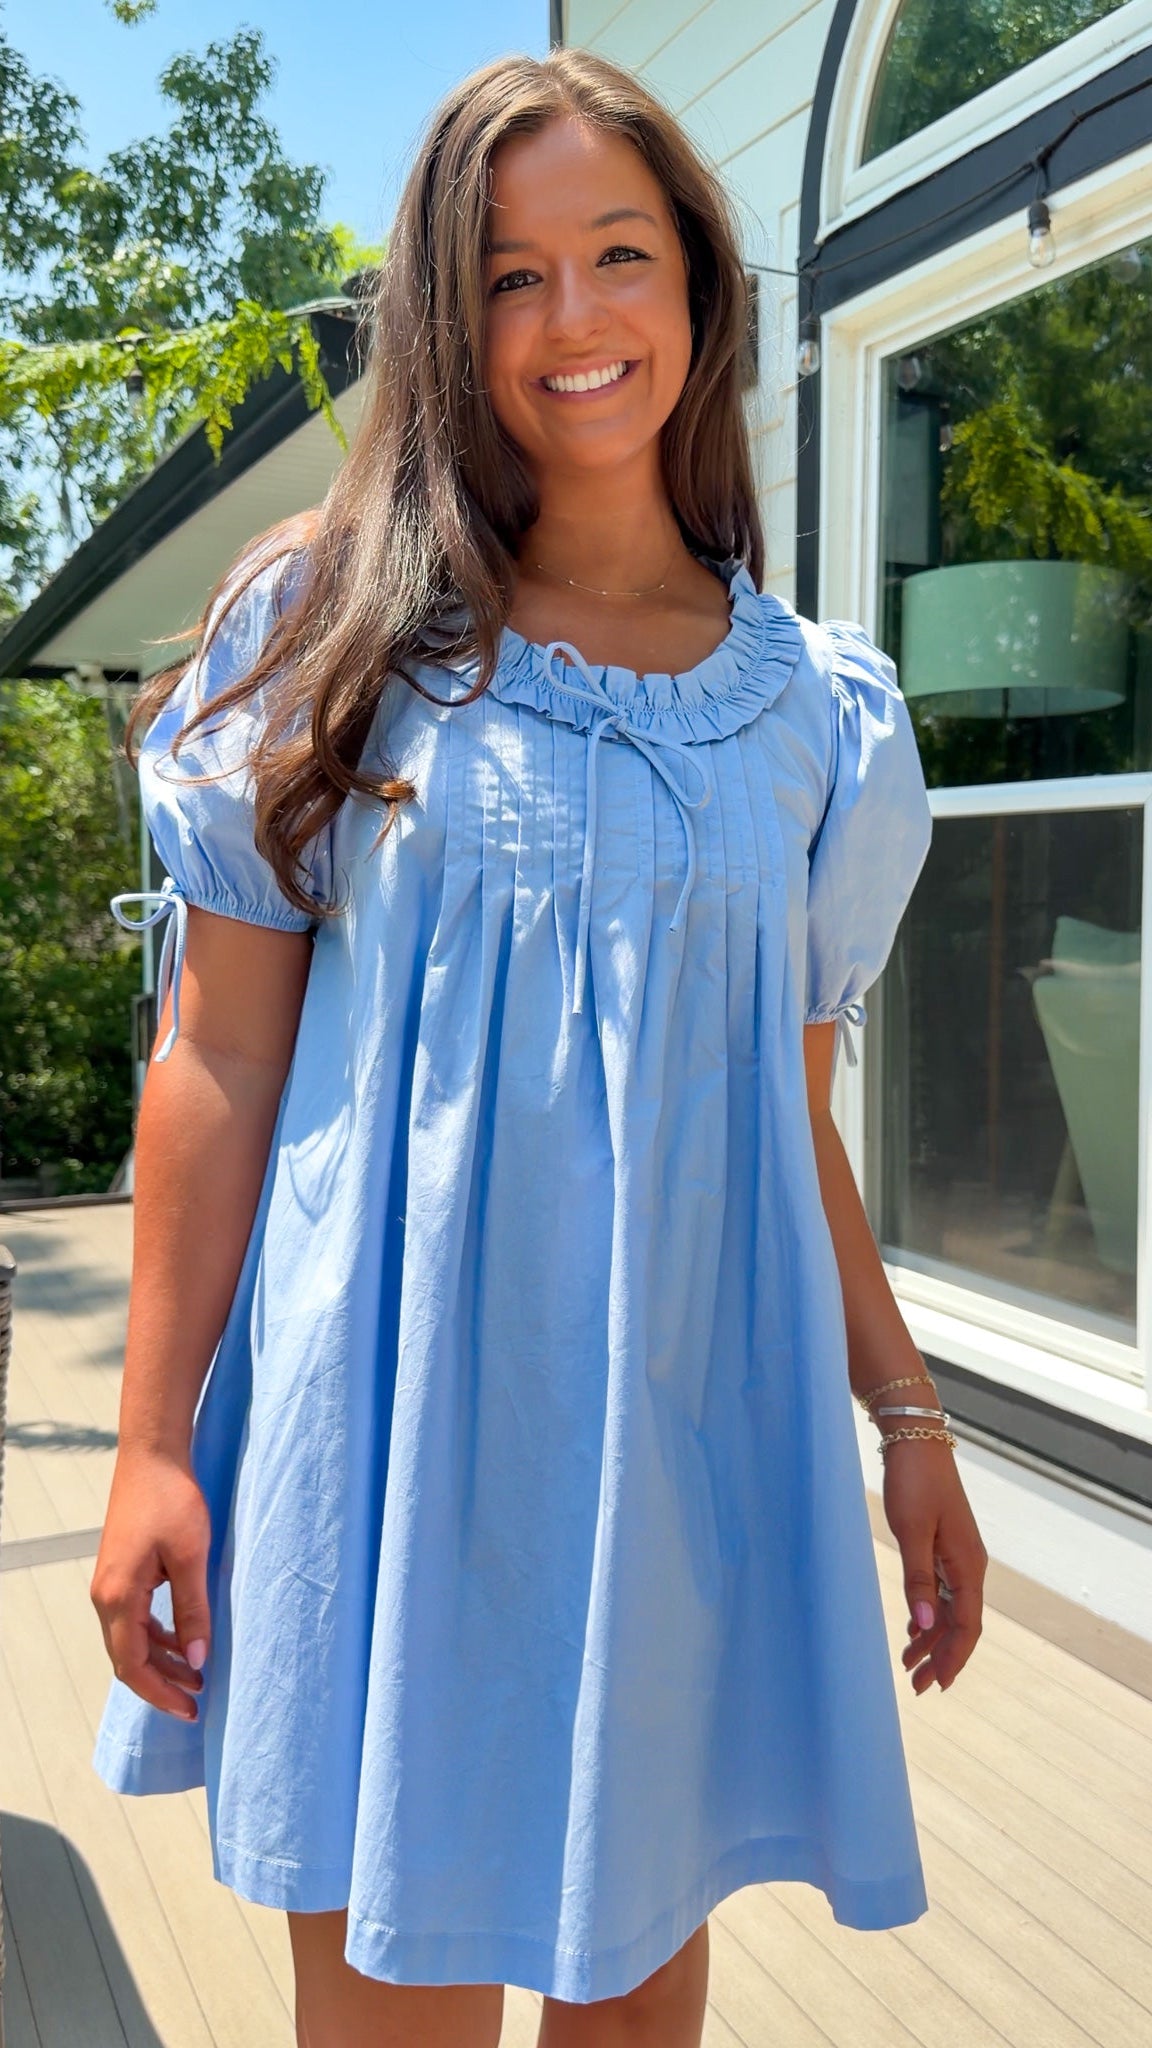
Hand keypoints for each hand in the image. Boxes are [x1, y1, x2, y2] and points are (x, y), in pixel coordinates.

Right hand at [91, 1447, 211, 1721]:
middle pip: (128, 1659)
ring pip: (131, 1640)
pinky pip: (134, 1619)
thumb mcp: (191, 1557)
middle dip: (161, 1684)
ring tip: (196, 1675)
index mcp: (119, 1597)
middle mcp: (105, 1596)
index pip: (132, 1666)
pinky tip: (183, 1640)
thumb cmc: (172, 1500)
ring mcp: (109, 1585)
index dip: (160, 1693)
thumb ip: (193, 1610)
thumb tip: (196, 1660)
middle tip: (197, 1701)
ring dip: (161, 1661)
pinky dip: (157, 1637)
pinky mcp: (120, 1573)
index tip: (189, 1710)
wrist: (151, 1457)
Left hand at [882, 1438, 986, 1693]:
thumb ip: (919, 1580)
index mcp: (967, 1565)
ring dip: (932, 1637)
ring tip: (908, 1663)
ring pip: (950, 1609)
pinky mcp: (944, 1544)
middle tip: (916, 1685)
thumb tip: (927, 1626)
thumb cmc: (914, 1482)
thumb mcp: (912, 1532)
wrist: (916, 1438)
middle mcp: (969, 1564)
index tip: (937, 1685)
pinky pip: (942, 1591)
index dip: (954, 1657)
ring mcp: (958, 1554)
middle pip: (961, 1622)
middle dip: (941, 1655)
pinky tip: (914, 1627)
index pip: (967, 1625)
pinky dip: (929, 1613)